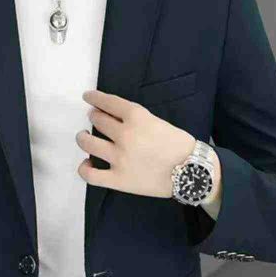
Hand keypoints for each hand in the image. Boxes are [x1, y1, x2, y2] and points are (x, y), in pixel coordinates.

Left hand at [77, 89, 200, 197]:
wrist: (192, 172)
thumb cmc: (179, 146)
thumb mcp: (158, 122)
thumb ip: (136, 120)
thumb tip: (115, 119)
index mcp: (137, 117)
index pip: (108, 102)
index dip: (95, 98)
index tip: (88, 97)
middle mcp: (124, 135)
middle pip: (98, 120)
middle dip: (94, 116)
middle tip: (94, 117)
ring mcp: (119, 158)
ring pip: (88, 143)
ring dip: (83, 137)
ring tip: (84, 136)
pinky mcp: (118, 179)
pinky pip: (91, 175)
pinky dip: (84, 168)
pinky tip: (86, 163)